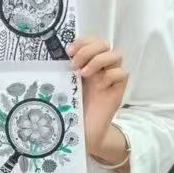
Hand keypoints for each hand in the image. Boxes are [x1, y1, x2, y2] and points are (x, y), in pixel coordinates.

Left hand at [68, 37, 127, 157]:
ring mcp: (110, 78)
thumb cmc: (71, 108)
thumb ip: (63, 70)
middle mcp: (100, 68)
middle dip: (89, 49)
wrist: (82, 131)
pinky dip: (110, 75)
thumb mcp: (64, 85)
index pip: (91, 41)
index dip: (82, 41)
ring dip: (99, 60)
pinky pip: (122, 73)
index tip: (68, 51)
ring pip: (116, 55)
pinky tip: (100, 86)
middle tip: (75, 63)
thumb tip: (51, 56)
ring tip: (84, 74)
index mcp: (87, 63)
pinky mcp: (118, 90)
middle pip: (105, 43)